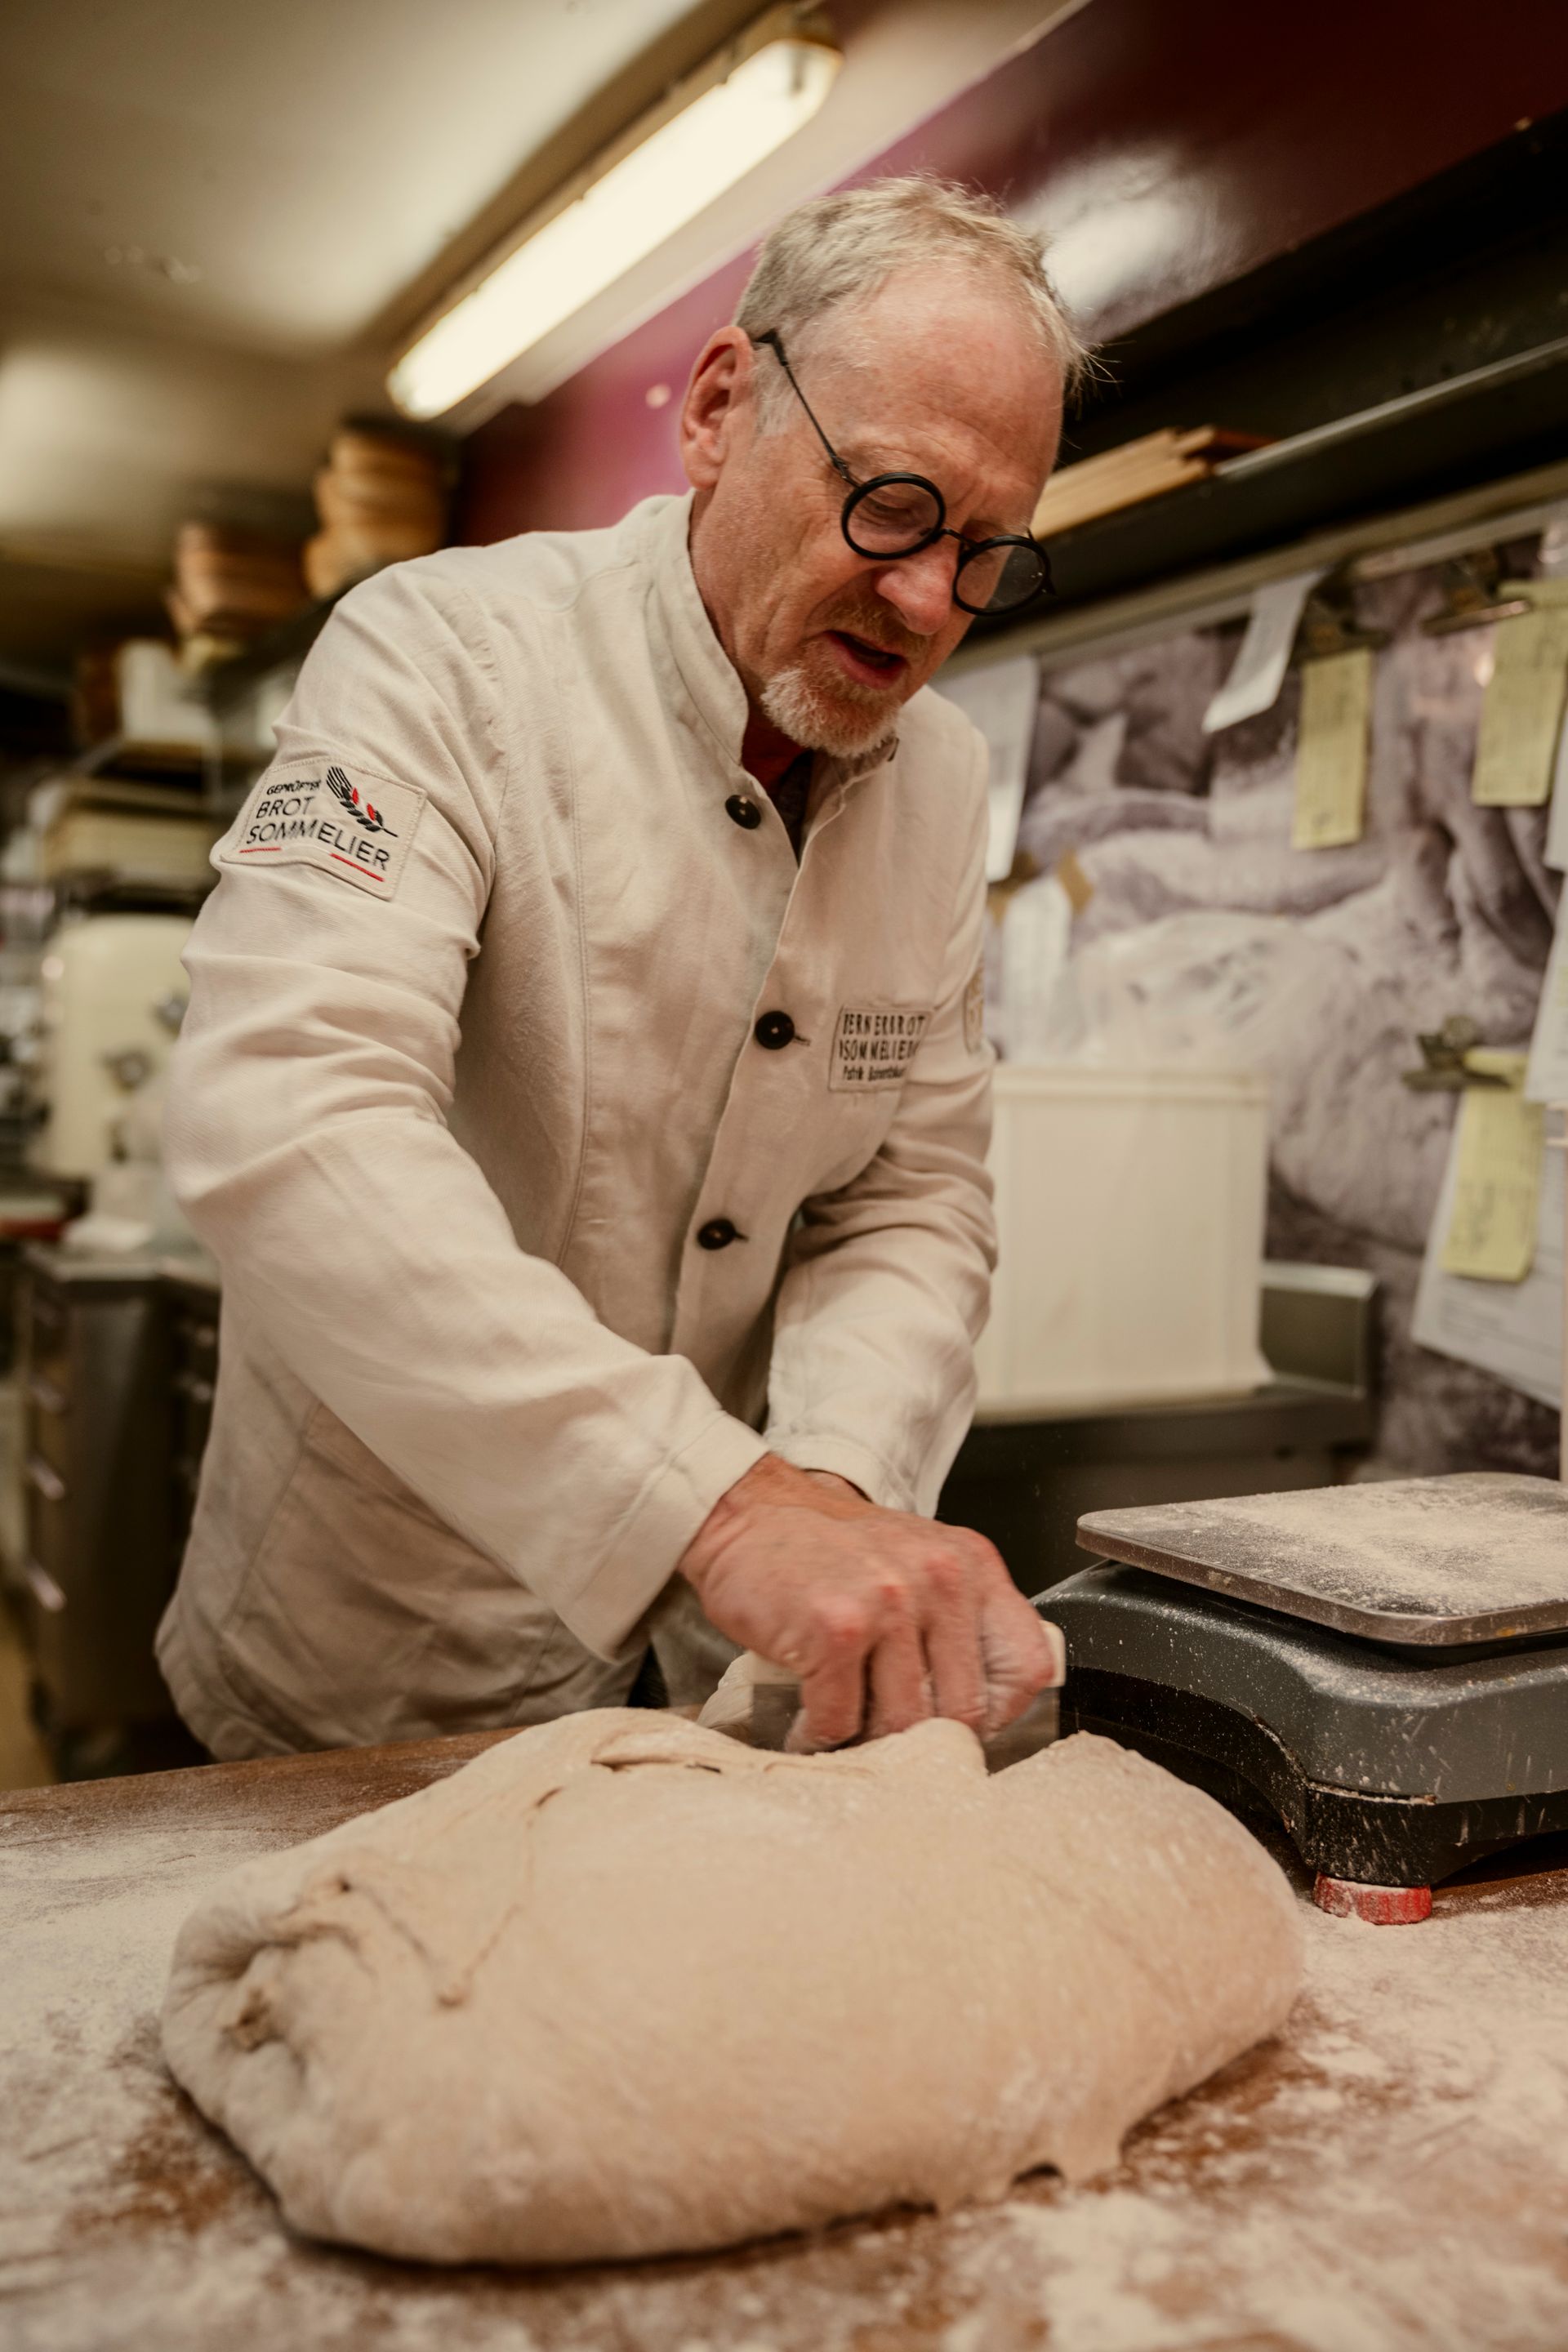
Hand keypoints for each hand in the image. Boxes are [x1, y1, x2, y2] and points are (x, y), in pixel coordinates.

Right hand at [677, 1454, 1063, 1750]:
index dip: (998, 1712)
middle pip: (964, 1710)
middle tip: (889, 1734)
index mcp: (971, 1566)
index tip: (958, 1722)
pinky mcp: (837, 1627)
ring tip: (845, 1725)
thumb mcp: (916, 1564)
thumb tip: (979, 1713)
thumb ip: (955, 1622)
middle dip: (923, 1737)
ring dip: (868, 1739)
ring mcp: (889, 1601)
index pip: (1027, 1666)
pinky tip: (808, 1717)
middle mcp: (940, 1578)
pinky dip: (820, 1733)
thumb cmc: (827, 1549)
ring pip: (904, 1723)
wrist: (748, 1514)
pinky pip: (842, 1720)